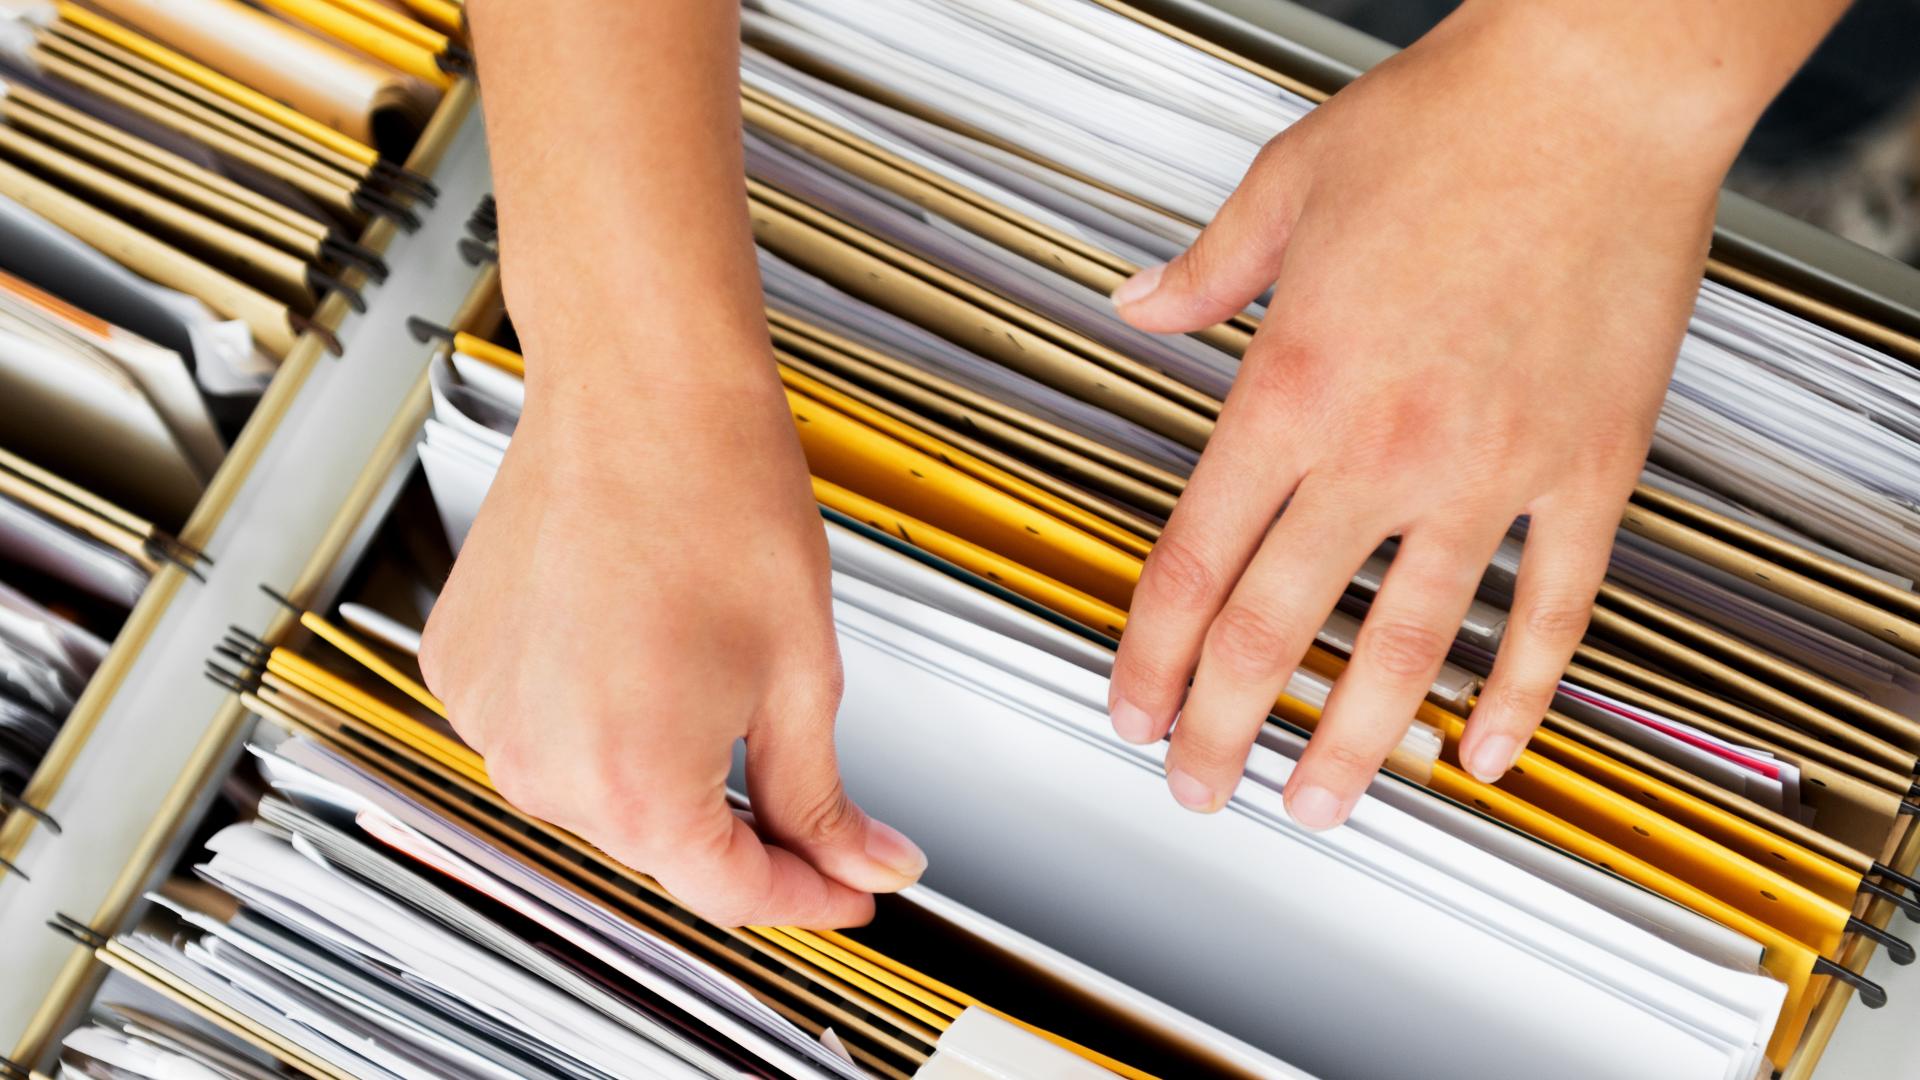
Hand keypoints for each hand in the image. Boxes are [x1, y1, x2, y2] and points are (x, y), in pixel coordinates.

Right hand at [419, 363, 924, 927]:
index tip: (847, 887)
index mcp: (635, 785)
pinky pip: (544, 731)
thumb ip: (822, 799)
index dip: (808, 898)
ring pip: (599, 791)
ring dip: (664, 770)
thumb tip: (864, 863)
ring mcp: (490, 717)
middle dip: (742, 835)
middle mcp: (543, 766)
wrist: (640, 389)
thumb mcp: (801, 676)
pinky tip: (641, 657)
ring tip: (714, 688)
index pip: (731, 893)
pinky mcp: (462, 668)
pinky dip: (598, 716)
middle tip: (814, 806)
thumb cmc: (718, 500)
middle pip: (662, 848)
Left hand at [1105, 4, 1753, 828]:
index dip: (1155, 655)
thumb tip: (1137, 307)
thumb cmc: (1449, 122)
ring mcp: (1491, 469)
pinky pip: (1552, 608)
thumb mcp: (1285, 186)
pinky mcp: (1588, 466)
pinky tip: (1484, 750)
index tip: (1135, 710)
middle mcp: (1382, 447)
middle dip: (1226, 728)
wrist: (1600, 88)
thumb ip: (1201, 274)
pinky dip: (1519, 692)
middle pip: (1279, 628)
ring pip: (1408, 646)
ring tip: (1318, 803)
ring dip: (1354, 741)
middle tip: (1200, 788)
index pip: (1197, 561)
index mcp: (1292, 387)